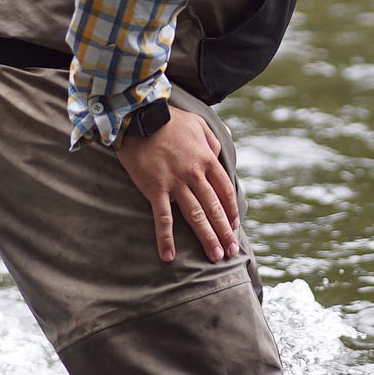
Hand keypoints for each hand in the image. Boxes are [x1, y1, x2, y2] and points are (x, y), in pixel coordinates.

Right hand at [115, 111, 240, 263]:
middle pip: (214, 208)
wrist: (139, 117)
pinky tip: (168, 256)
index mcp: (207, 159)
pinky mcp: (155, 189)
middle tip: (231, 251)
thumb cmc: (168, 119)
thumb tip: (218, 154)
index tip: (234, 226)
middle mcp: (195, 174)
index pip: (224, 191)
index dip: (231, 211)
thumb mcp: (198, 124)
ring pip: (195, 216)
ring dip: (206, 238)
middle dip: (224, 232)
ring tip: (215, 256)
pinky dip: (166, 238)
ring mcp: (175, 183)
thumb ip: (212, 140)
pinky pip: (163, 218)